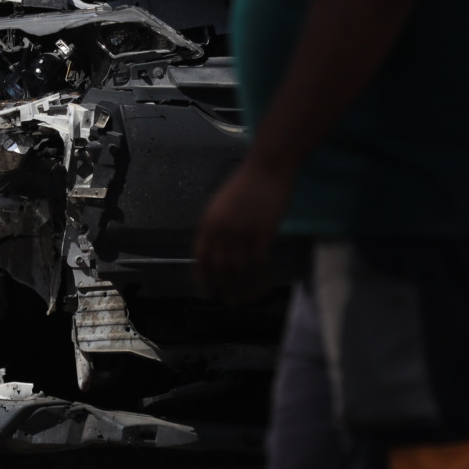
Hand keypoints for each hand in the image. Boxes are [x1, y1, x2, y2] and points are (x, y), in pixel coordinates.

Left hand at [195, 160, 290, 304]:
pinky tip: (264, 285)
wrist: (267, 167)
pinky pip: (259, 262)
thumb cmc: (246, 185)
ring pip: (240, 269)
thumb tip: (215, 252)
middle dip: (225, 288)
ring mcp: (242, 230)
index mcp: (208, 222)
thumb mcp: (221, 205)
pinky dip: (261, 278)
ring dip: (244, 287)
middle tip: (232, 302)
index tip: (208, 293)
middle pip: (220, 268)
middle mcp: (222, 229)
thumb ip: (216, 228)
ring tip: (249, 298)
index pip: (201, 258)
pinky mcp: (263, 231)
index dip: (203, 278)